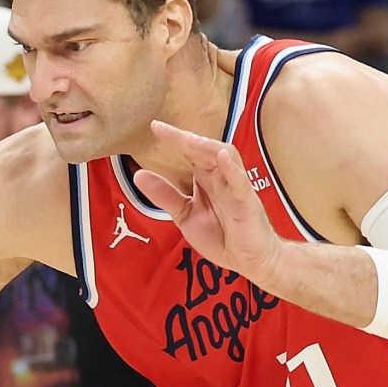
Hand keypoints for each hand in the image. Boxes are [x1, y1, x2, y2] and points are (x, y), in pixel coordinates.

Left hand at [135, 121, 285, 282]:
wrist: (248, 260)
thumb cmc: (222, 235)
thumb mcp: (185, 215)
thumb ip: (165, 195)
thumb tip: (139, 175)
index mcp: (207, 180)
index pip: (191, 153)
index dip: (175, 139)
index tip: (155, 126)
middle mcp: (222, 179)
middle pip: (206, 150)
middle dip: (186, 139)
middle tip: (163, 129)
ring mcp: (236, 189)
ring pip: (225, 159)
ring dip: (206, 148)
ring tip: (187, 139)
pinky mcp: (248, 204)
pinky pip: (241, 183)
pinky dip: (233, 170)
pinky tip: (222, 158)